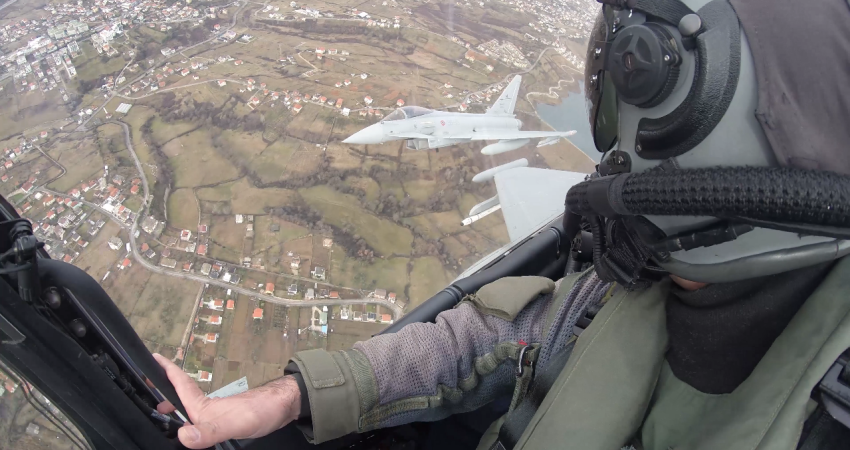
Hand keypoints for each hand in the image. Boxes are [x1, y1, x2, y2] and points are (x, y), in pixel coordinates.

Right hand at [153, 353, 300, 448]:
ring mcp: (217, 413)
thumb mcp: (234, 423)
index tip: (150, 357)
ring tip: (161, 415)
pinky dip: (190, 422)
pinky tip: (191, 429)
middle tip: (147, 399)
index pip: (179, 383)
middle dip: (162, 396)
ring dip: (175, 410)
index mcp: (203, 405)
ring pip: (189, 409)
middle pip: (179, 397)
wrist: (285, 408)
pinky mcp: (226, 421)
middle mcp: (207, 407)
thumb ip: (209, 430)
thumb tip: (184, 435)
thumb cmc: (262, 411)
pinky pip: (200, 420)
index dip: (165, 370)